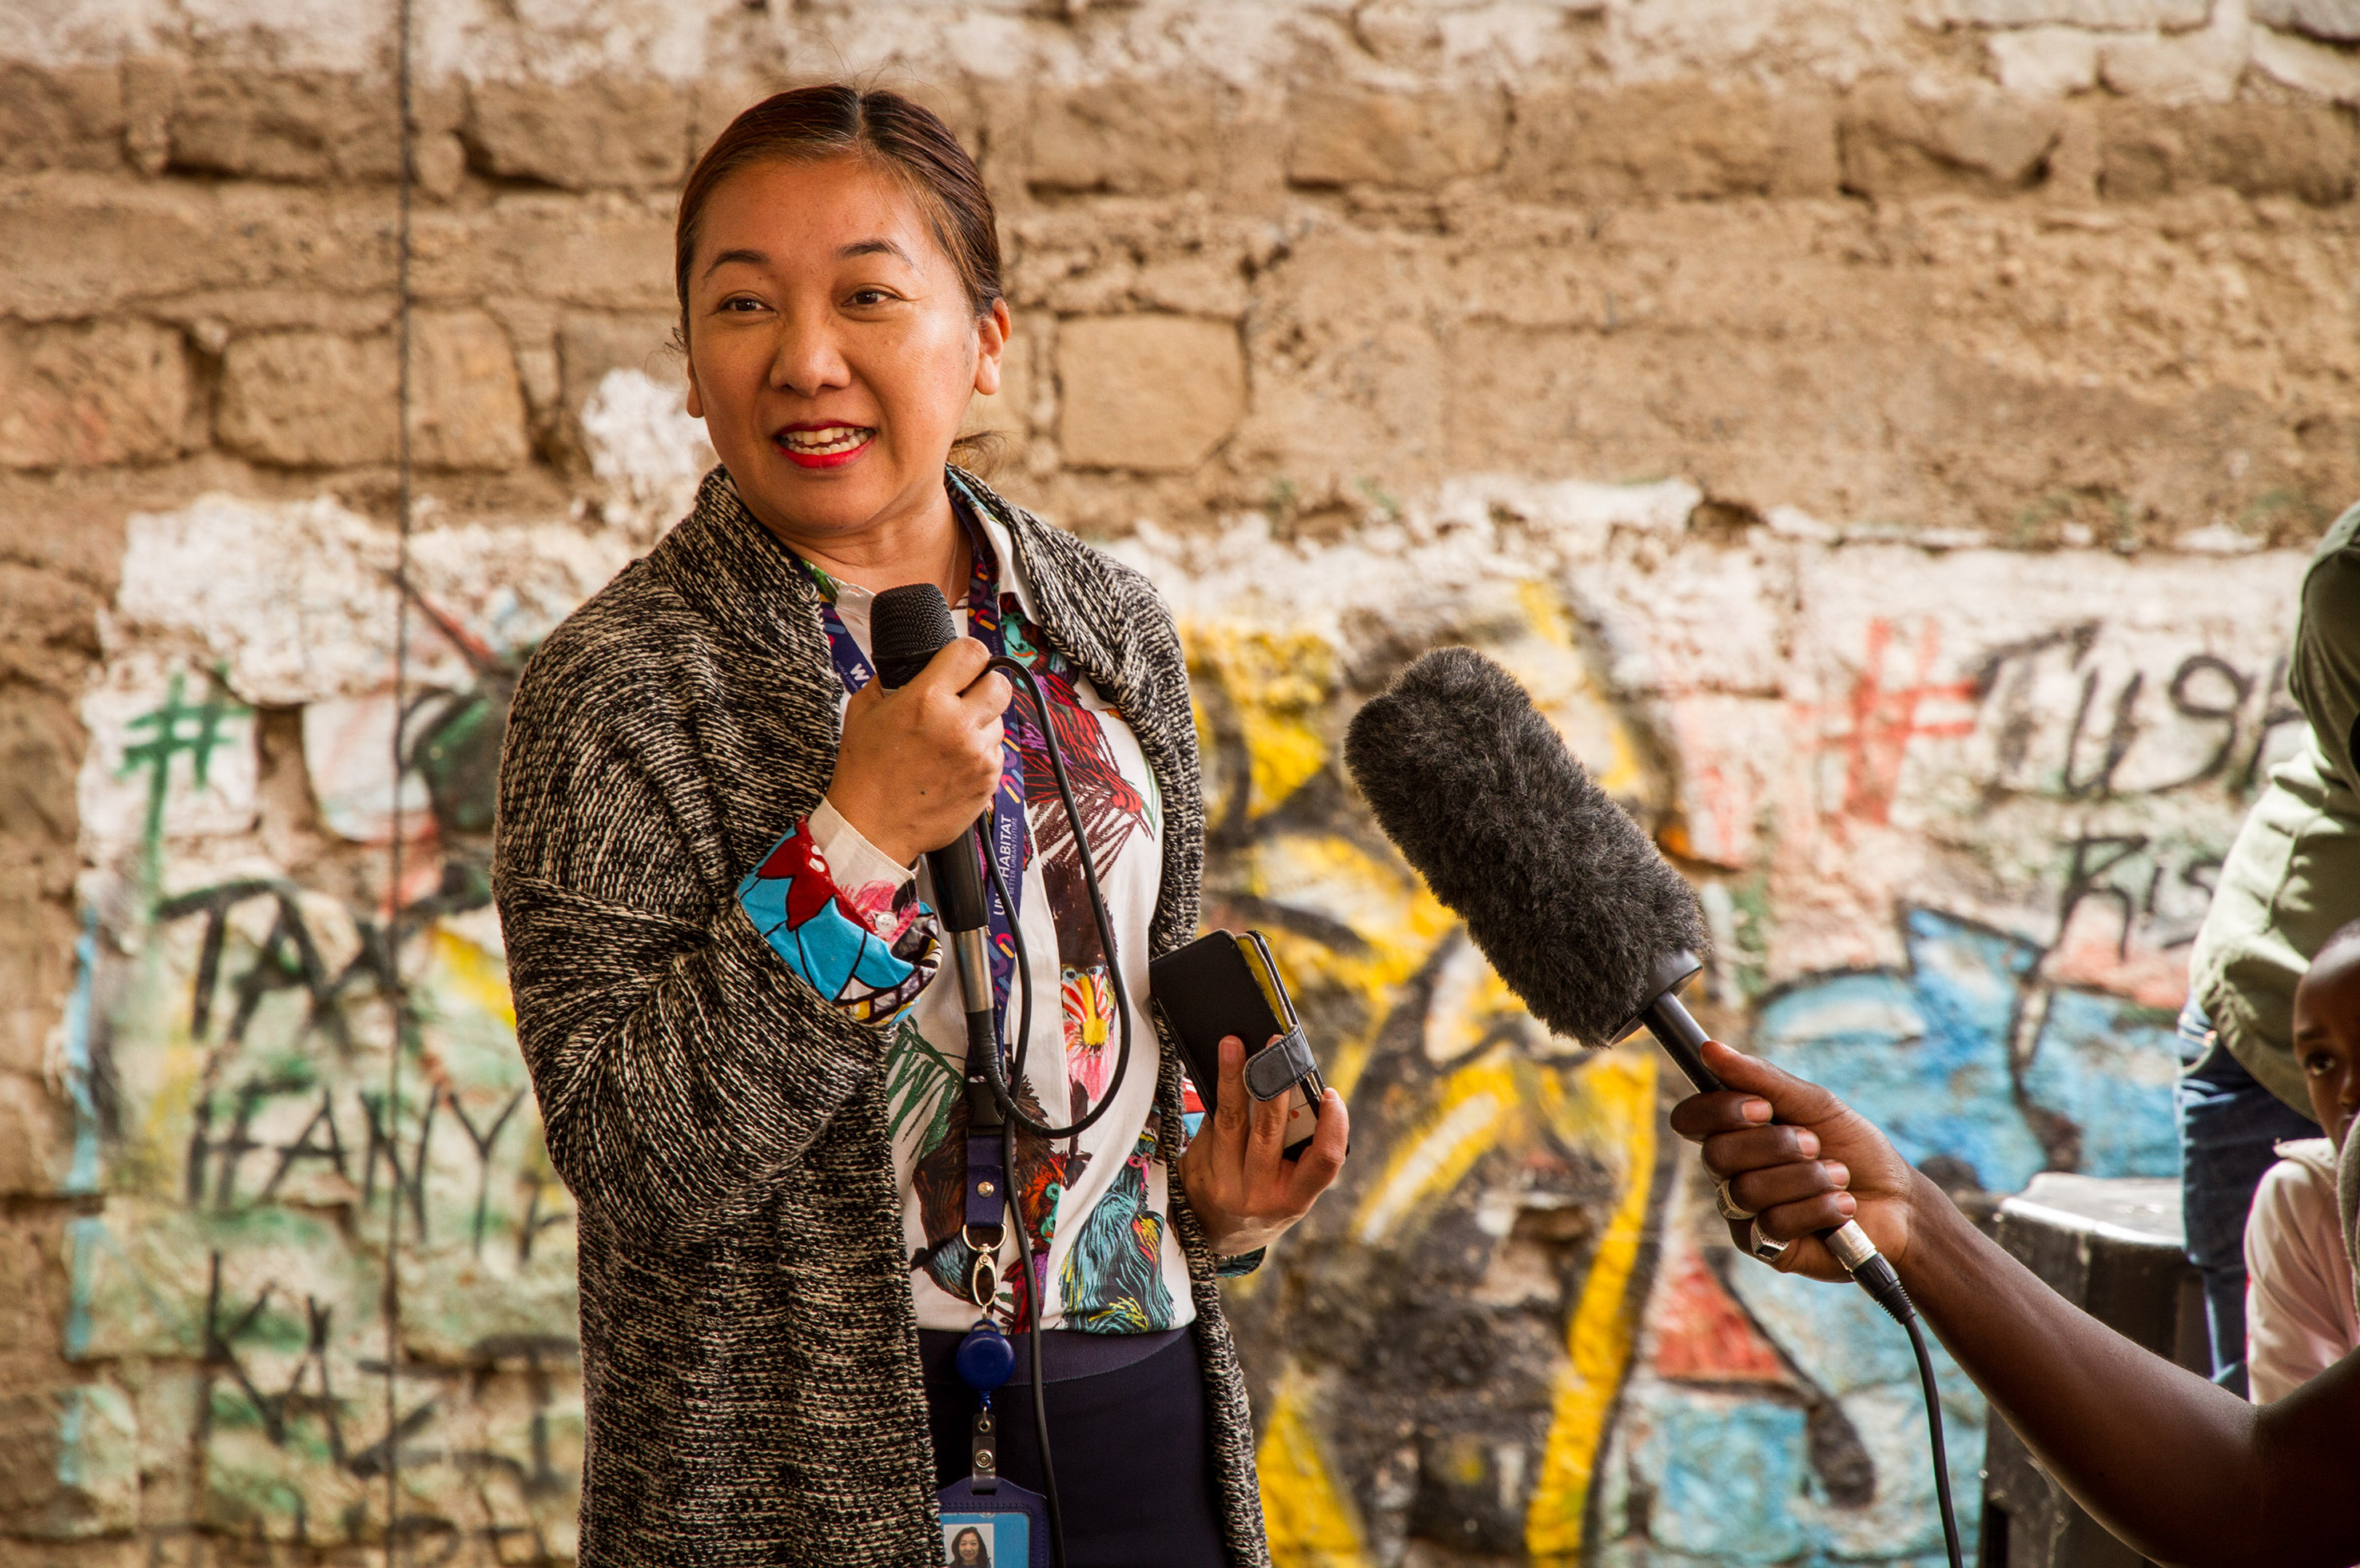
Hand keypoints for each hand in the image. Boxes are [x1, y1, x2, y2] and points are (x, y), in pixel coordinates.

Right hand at [826, 638, 1009, 867]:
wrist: (872, 828)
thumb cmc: (864, 771)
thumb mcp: (864, 710)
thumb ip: (890, 681)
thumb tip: (912, 665)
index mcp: (927, 700)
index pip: (973, 652)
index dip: (967, 654)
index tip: (961, 664)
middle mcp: (958, 725)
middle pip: (1001, 684)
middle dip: (985, 685)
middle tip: (967, 697)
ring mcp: (977, 755)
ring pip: (999, 721)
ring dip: (981, 723)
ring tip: (951, 738)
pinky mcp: (987, 782)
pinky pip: (996, 753)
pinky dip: (980, 754)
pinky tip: (953, 763)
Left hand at [1177, 1035, 1348, 1257]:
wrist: (1216, 1231)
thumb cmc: (1266, 1196)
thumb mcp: (1291, 1188)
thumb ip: (1299, 1148)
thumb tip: (1291, 1083)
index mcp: (1294, 1200)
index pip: (1323, 1162)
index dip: (1334, 1128)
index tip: (1331, 1095)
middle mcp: (1258, 1196)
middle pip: (1268, 1132)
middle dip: (1273, 1085)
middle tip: (1274, 1046)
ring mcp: (1223, 1185)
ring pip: (1230, 1121)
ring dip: (1232, 1078)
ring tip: (1232, 1044)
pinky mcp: (1196, 1171)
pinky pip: (1209, 1126)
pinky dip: (1217, 1097)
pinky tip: (1221, 1073)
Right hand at [1668, 1038, 1926, 1280]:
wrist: (1898, 1202)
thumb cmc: (1854, 1149)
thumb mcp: (1815, 1104)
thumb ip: (1762, 1078)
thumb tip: (1710, 1049)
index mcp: (1735, 1132)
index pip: (1690, 1119)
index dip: (1718, 1111)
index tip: (1763, 1107)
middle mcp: (1730, 1172)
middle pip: (1717, 1154)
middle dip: (1775, 1145)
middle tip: (1814, 1144)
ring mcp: (1743, 1211)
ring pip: (1747, 1190)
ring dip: (1805, 1178)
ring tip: (1838, 1177)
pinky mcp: (1764, 1246)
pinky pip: (1772, 1223)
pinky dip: (1817, 1208)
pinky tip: (1840, 1208)